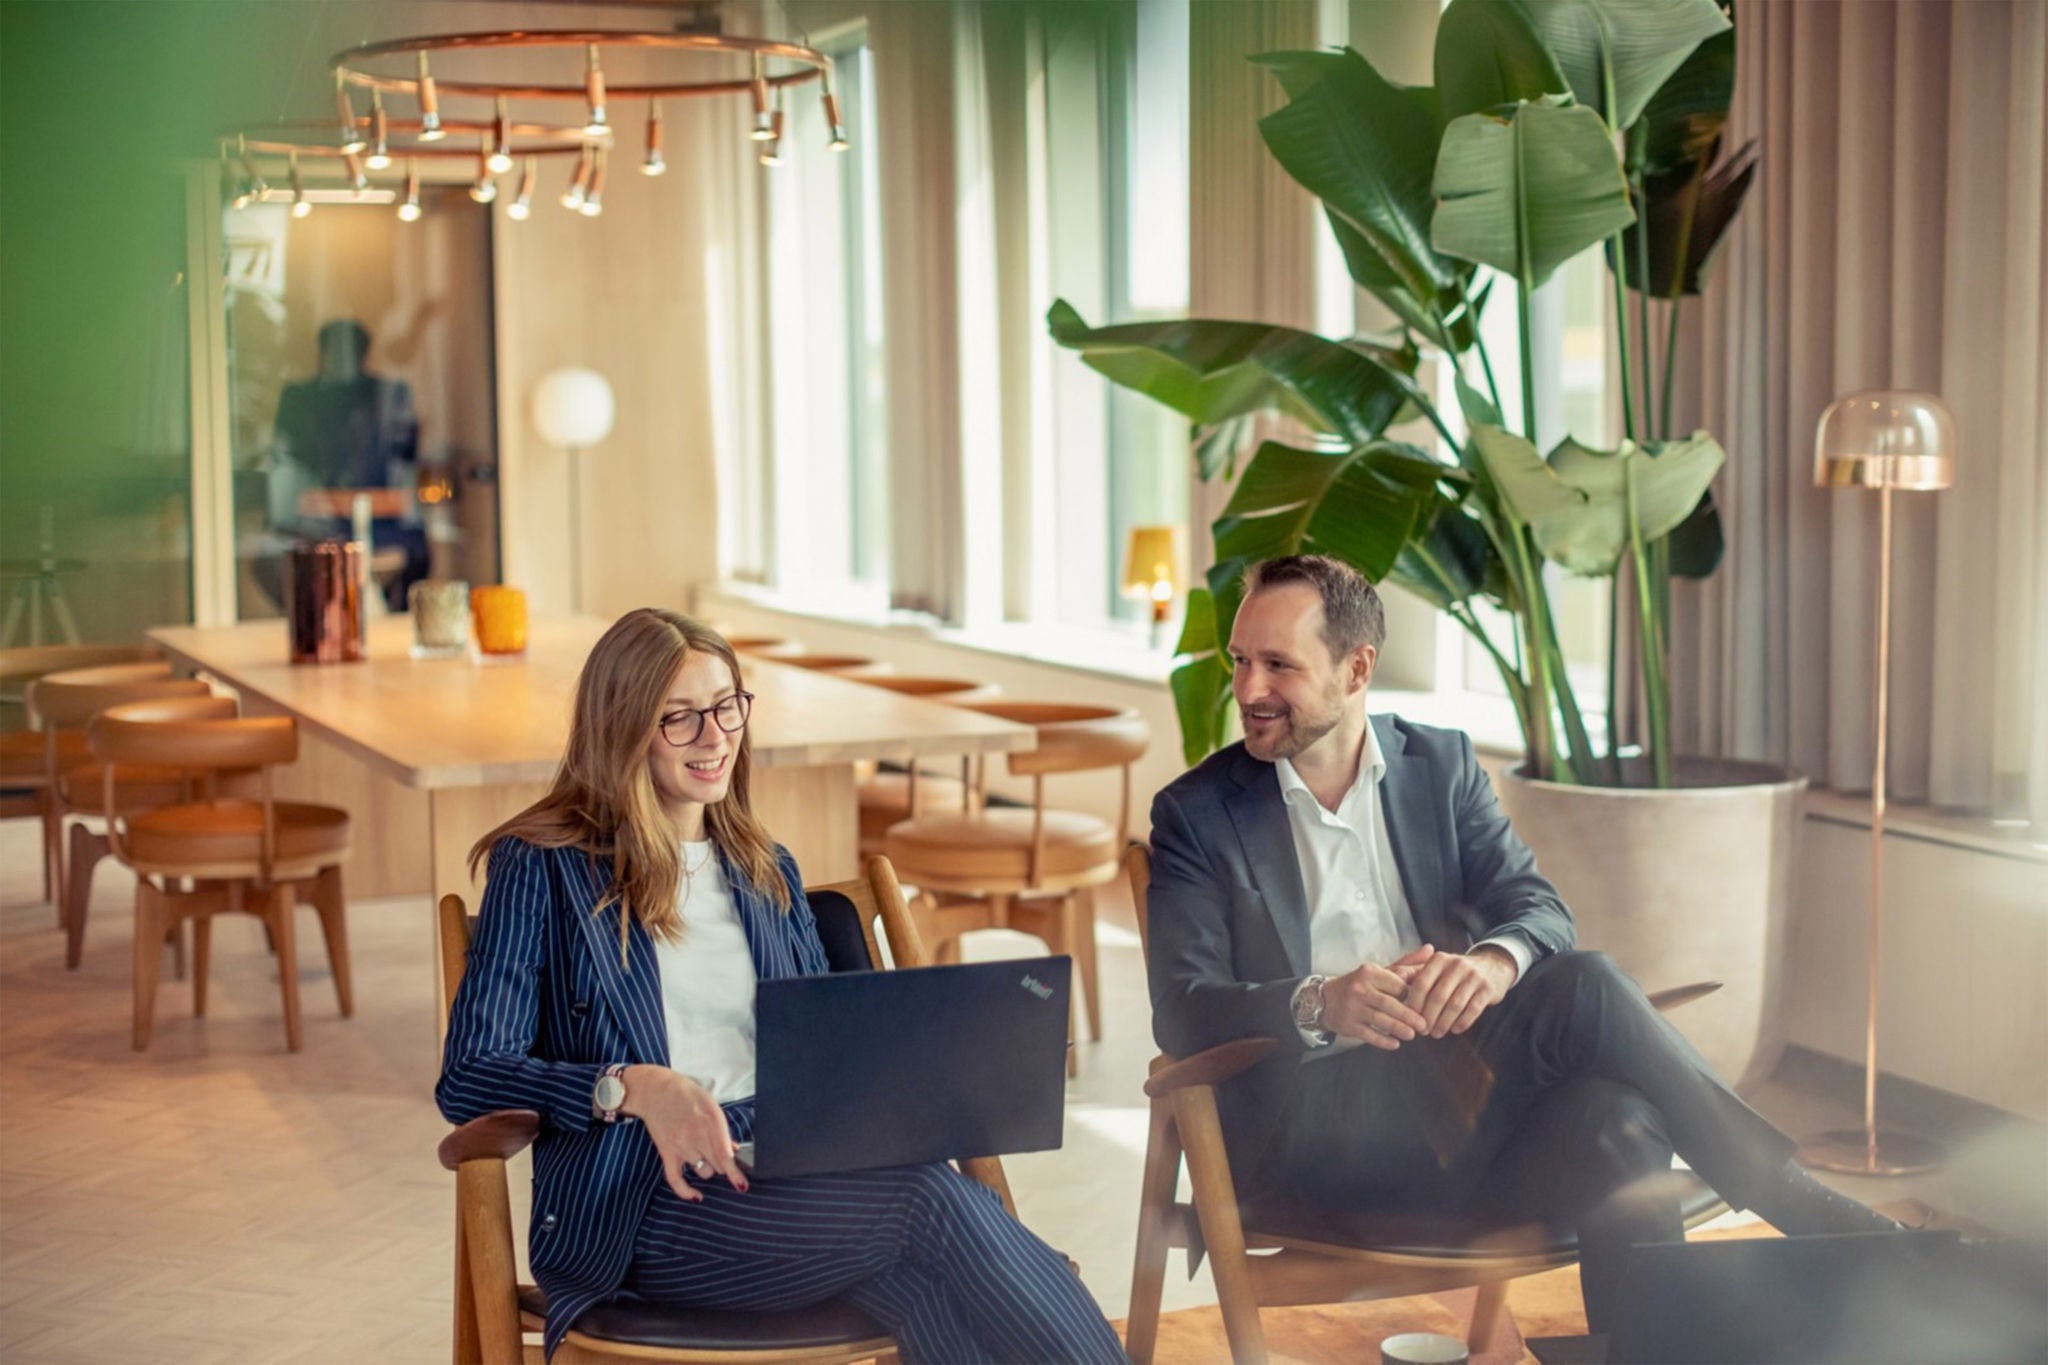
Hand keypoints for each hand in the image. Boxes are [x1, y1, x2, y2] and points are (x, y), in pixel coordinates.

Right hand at [622, 1065, 747, 1199]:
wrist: (655, 1091)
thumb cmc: (687, 1095)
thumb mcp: (711, 1106)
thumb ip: (722, 1130)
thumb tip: (733, 1150)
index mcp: (712, 1122)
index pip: (725, 1156)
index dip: (735, 1173)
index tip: (742, 1186)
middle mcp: (697, 1137)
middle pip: (718, 1165)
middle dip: (723, 1164)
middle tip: (720, 1154)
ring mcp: (681, 1146)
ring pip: (704, 1172)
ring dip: (708, 1168)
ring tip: (705, 1156)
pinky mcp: (667, 1152)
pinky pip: (676, 1179)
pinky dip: (686, 1191)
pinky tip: (696, 1196)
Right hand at [1323, 945, 1437, 1049]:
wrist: (1326, 999)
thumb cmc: (1362, 985)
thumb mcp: (1381, 971)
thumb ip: (1407, 963)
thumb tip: (1431, 950)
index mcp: (1370, 972)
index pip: (1396, 984)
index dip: (1413, 995)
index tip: (1426, 1005)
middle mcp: (1359, 988)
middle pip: (1388, 1003)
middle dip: (1408, 1015)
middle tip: (1424, 1025)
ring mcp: (1352, 1007)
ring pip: (1379, 1019)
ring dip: (1398, 1028)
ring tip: (1412, 1035)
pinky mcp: (1348, 1024)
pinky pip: (1368, 1035)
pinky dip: (1382, 1041)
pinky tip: (1395, 1044)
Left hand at [1403, 946, 1516, 1037]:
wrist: (1492, 966)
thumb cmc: (1455, 973)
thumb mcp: (1437, 968)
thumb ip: (1416, 977)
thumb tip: (1396, 998)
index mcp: (1439, 959)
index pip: (1421, 984)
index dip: (1414, 1004)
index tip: (1409, 1019)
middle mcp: (1457, 965)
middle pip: (1437, 997)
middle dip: (1428, 1018)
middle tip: (1423, 1031)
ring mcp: (1474, 976)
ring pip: (1454, 1005)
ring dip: (1443, 1023)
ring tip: (1436, 1033)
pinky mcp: (1488, 988)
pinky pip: (1473, 1009)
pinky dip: (1462, 1022)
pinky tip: (1455, 1030)